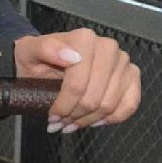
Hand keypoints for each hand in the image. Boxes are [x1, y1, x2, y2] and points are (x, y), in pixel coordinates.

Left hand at [17, 25, 141, 129]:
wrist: (45, 62)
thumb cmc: (37, 59)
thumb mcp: (29, 52)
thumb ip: (44, 48)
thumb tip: (71, 57)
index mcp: (85, 39)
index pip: (78, 83)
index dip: (64, 105)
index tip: (52, 116)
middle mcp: (108, 47)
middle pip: (95, 97)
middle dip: (75, 115)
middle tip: (61, 123)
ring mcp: (123, 62)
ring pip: (110, 104)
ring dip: (89, 120)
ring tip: (72, 123)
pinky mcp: (132, 76)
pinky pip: (130, 104)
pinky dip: (112, 118)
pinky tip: (94, 121)